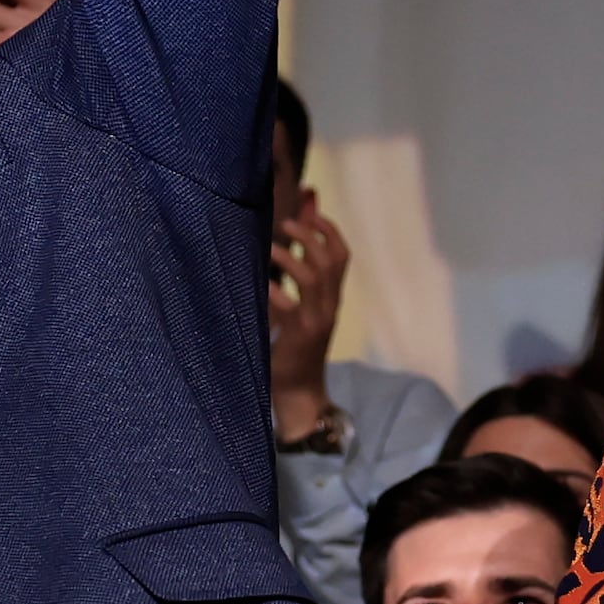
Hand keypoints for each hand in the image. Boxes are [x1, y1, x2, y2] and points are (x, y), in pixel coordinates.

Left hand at [265, 188, 344, 438]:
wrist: (300, 391)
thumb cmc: (293, 347)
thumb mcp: (300, 307)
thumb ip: (296, 277)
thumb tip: (288, 243)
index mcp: (331, 298)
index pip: (342, 256)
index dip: (330, 231)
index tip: (311, 212)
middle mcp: (329, 306)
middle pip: (331, 261)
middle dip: (311, 236)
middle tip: (286, 223)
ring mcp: (317, 320)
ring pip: (314, 279)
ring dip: (292, 257)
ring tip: (270, 247)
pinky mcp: (300, 335)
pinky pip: (291, 307)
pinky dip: (276, 291)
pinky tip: (261, 284)